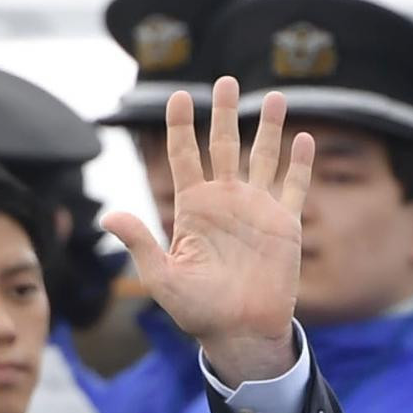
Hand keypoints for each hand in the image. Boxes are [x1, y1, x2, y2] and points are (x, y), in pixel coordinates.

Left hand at [103, 77, 313, 386]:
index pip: (183, 158)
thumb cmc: (197, 310)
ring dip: (267, 128)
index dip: (180, 127)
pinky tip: (304, 138)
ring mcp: (255, 210)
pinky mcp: (283, 224)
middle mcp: (224, 202)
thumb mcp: (162, 277)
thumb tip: (107, 216)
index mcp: (192, 209)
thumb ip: (140, 243)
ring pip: (262, 158)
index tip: (178, 96)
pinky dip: (300, 164)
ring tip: (273, 96)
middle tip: (225, 80)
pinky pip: (294, 187)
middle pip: (222, 146)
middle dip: (223, 114)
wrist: (237, 332)